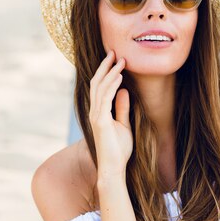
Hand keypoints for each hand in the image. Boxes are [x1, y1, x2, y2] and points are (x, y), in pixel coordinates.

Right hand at [89, 50, 132, 180]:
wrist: (113, 168)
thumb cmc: (119, 150)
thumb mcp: (124, 125)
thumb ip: (122, 108)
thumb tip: (124, 91)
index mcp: (99, 112)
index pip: (99, 87)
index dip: (106, 72)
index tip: (116, 59)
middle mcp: (95, 112)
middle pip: (96, 83)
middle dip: (105, 66)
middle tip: (114, 52)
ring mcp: (96, 116)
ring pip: (100, 88)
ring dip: (110, 72)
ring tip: (121, 60)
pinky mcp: (101, 121)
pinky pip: (105, 98)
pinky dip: (112, 85)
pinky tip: (120, 76)